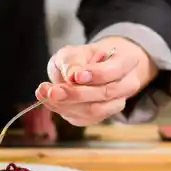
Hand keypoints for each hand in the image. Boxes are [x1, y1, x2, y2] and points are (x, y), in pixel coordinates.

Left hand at [35, 36, 157, 125]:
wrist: (82, 70)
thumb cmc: (80, 58)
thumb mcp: (73, 51)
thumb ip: (73, 61)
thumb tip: (73, 76)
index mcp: (126, 61)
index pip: (115, 70)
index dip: (96, 75)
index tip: (75, 76)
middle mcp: (126, 85)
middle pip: (105, 93)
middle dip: (76, 94)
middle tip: (53, 90)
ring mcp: (114, 103)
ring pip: (94, 110)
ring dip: (66, 104)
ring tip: (45, 92)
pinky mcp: (98, 117)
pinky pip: (82, 118)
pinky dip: (61, 109)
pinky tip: (46, 99)